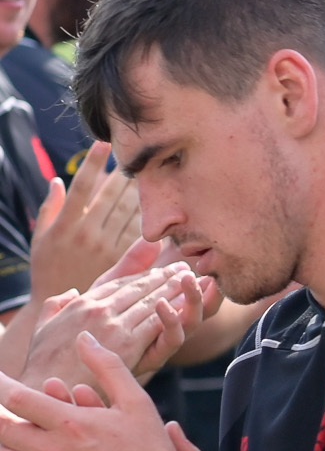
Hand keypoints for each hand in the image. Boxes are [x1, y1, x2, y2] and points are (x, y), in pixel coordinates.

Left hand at [0, 333, 207, 450]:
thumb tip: (84, 338)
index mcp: (72, 423)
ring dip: (8, 446)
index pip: (17, 399)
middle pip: (2, 429)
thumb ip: (108, 368)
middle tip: (10, 414)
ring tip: (21, 439)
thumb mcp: (138, 404)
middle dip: (2, 418)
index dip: (0, 386)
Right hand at [25, 261, 210, 389]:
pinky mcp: (127, 345)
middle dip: (163, 277)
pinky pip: (155, 323)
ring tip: (189, 281)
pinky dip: (172, 312)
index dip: (142, 275)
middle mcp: (99, 309)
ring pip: (150, 302)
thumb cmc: (42, 363)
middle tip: (182, 269)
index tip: (159, 270)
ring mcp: (113, 326)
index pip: (119, 282)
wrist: (45, 388)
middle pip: (139, 288)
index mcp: (82, 303)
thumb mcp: (44, 325)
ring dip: (172, 289)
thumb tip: (72, 291)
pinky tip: (185, 305)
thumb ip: (58, 304)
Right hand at [29, 142, 142, 299]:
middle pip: (110, 195)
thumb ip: (50, 209)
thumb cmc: (48, 269)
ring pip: (128, 210)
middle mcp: (86, 234)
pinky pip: (137, 231)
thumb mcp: (40, 239)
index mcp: (65, 226)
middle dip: (124, 172)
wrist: (62, 306)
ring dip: (139, 189)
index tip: (103, 143)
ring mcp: (105, 246)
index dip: (93, 164)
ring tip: (150, 169)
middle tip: (137, 151)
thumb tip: (57, 180)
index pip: (82, 187)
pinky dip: (146, 214)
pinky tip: (158, 199)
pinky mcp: (121, 258)